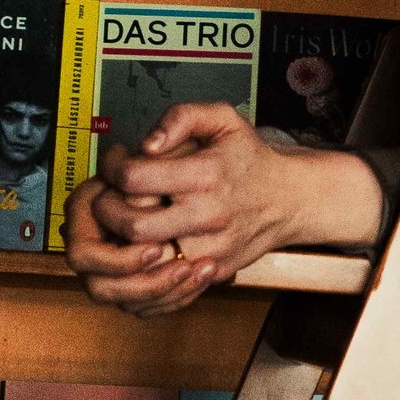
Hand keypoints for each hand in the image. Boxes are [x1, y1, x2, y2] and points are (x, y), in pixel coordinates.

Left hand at [62, 102, 383, 319]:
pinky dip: (142, 269)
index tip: (115, 161)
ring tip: (123, 222)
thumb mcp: (222, 120)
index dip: (112, 167)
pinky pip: (163, 282)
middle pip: (132, 224)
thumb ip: (181, 117)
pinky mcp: (211, 272)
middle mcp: (209, 214)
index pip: (135, 177)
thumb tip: (147, 144)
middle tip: (108, 196)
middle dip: (107, 210)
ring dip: (121, 242)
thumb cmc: (250, 159)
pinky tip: (141, 246)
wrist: (291, 199)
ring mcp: (211, 249)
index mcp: (207, 174)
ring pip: (143, 260)